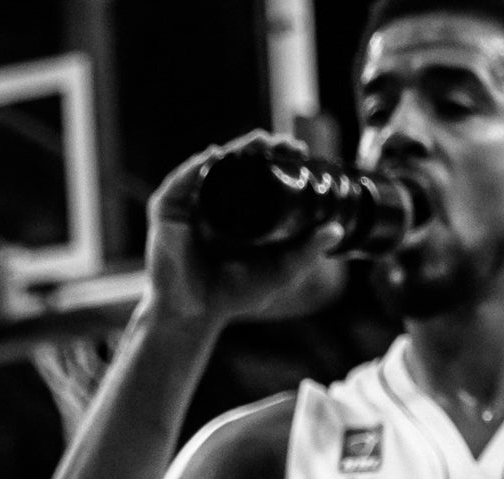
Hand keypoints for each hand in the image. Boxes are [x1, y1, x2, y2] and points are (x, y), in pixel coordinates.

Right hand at [144, 135, 347, 333]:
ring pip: (211, 165)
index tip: (298, 149)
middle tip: (281, 140)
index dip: (276, 159)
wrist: (195, 312)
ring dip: (233, 150)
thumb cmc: (234, 293)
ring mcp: (190, 202)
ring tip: (257, 142)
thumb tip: (336, 231)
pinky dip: (197, 167)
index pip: (258, 175)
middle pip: (236, 163)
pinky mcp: (167, 209)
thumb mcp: (279, 271)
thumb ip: (305, 252)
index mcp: (241, 210)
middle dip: (257, 147)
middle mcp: (216, 200)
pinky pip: (181, 182)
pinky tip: (214, 156)